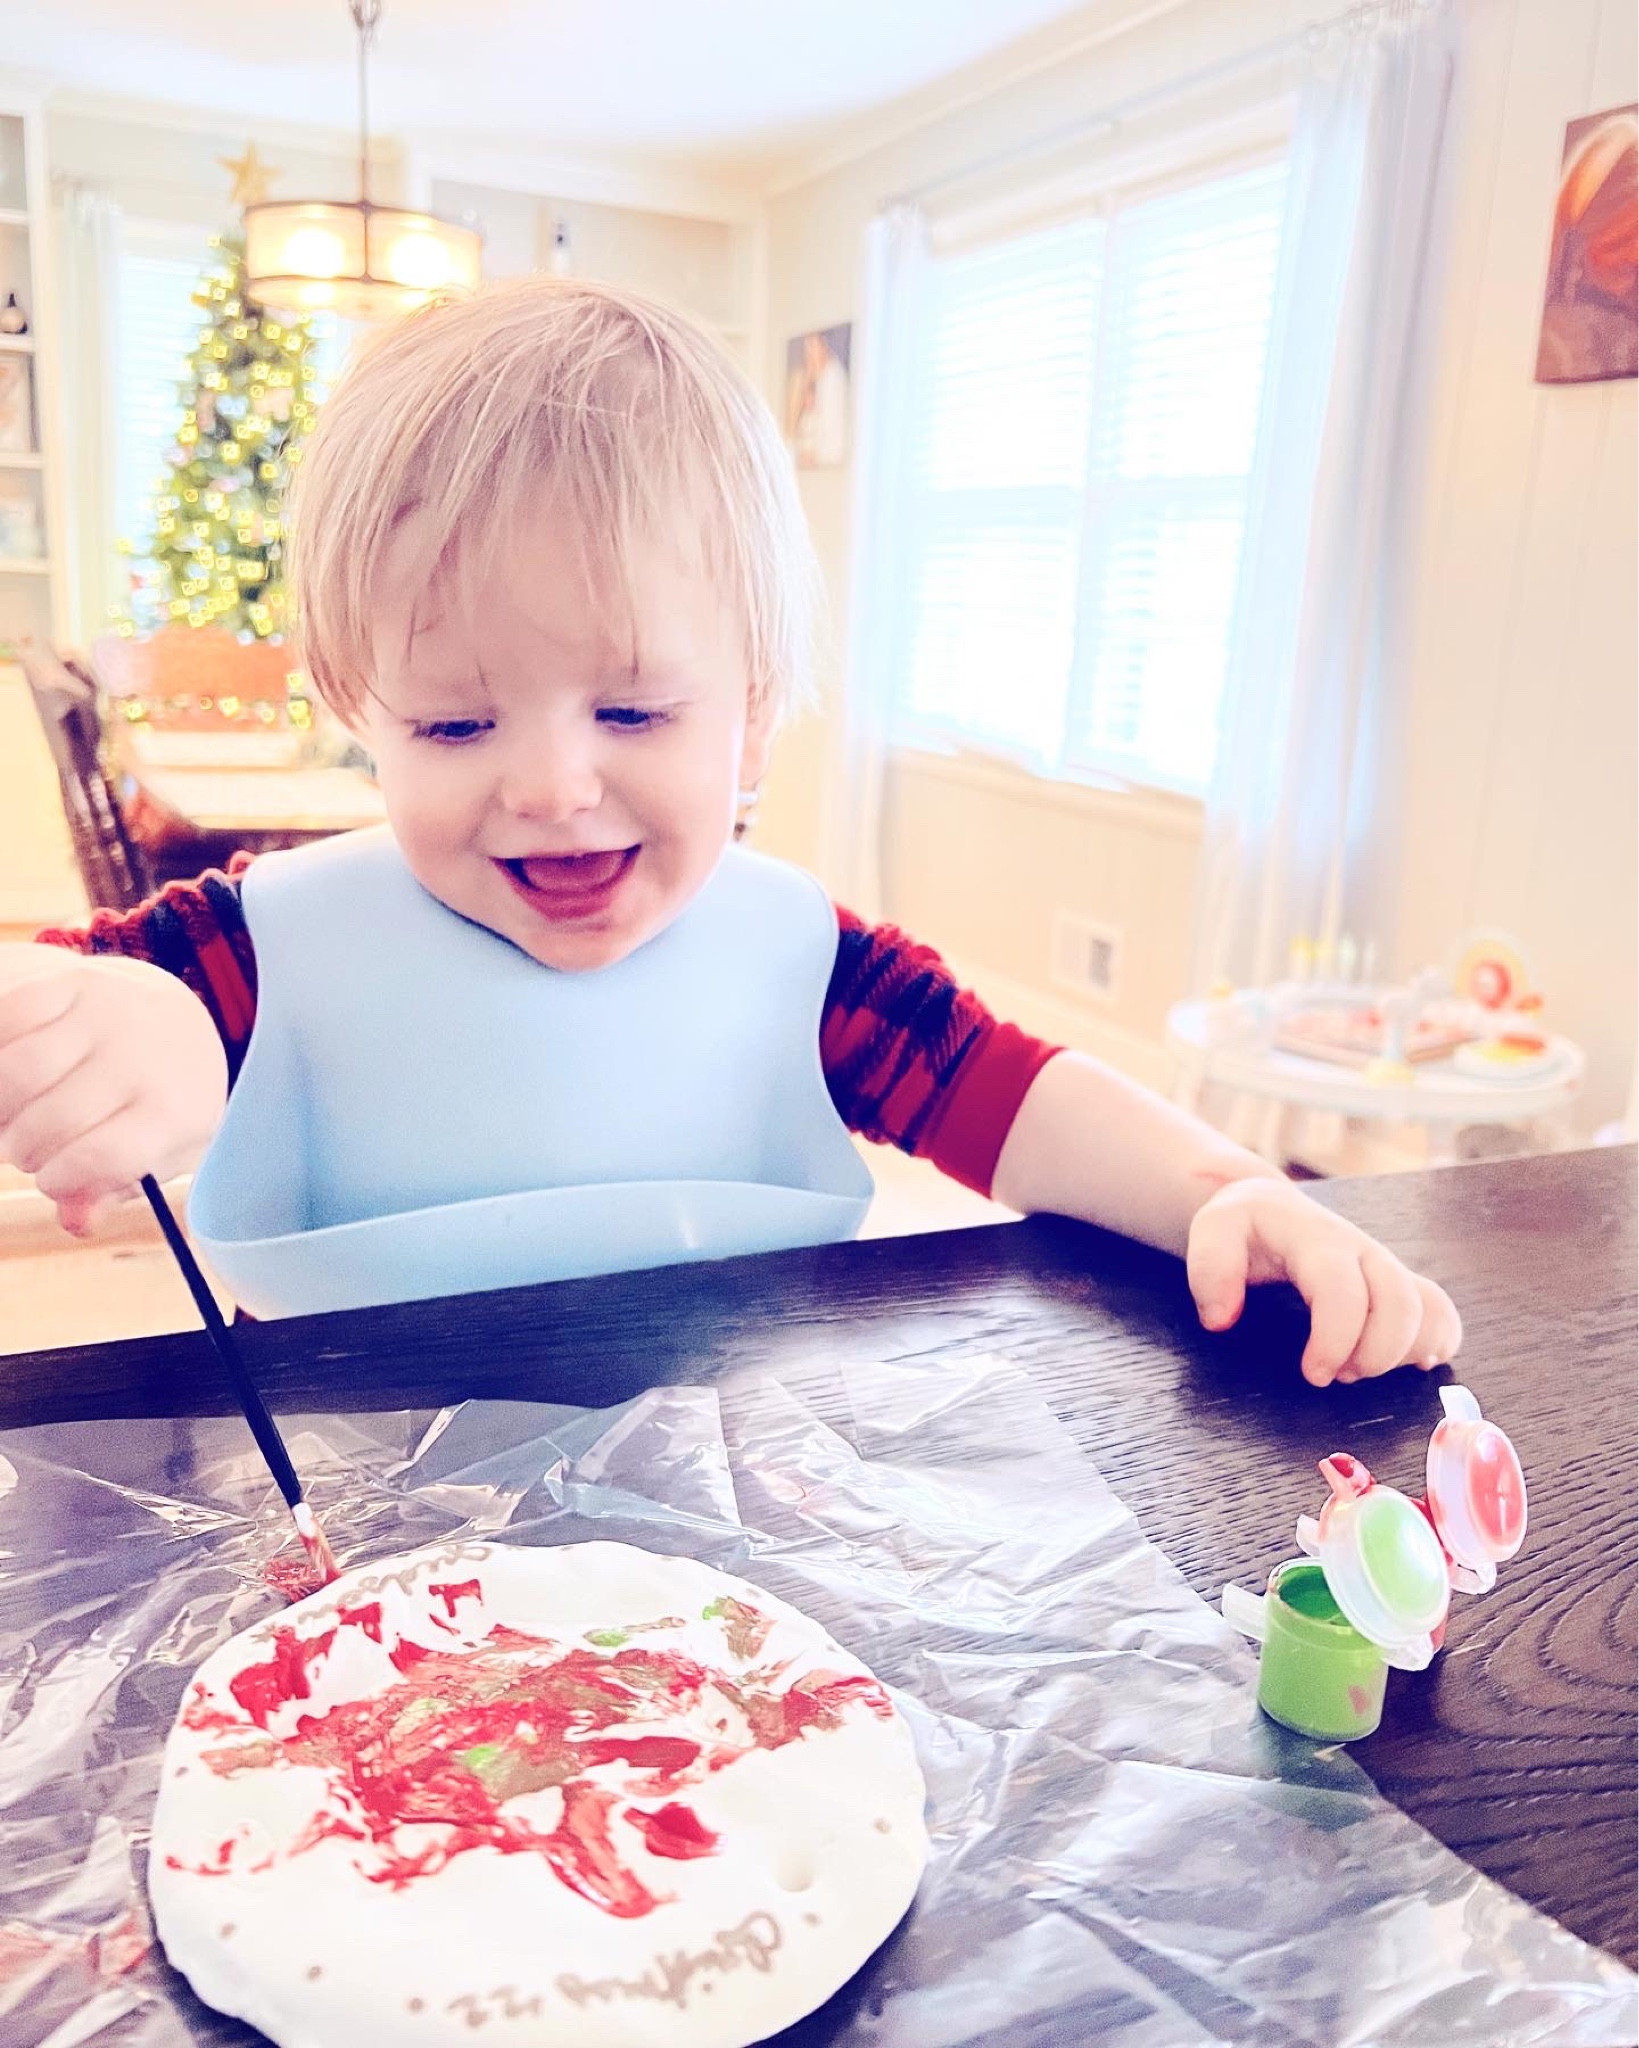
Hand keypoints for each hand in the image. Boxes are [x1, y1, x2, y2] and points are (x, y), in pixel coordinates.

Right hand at [0, 945, 227, 1235]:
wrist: (173, 1022)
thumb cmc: (158, 1103)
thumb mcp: (156, 1153)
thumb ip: (113, 1188)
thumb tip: (75, 1221)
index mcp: (175, 1107)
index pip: (104, 1157)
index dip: (61, 1180)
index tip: (51, 1181)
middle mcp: (141, 1055)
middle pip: (53, 1120)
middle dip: (25, 1149)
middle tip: (25, 1149)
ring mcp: (104, 1014)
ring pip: (18, 1072)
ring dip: (0, 1108)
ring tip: (11, 1116)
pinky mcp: (70, 983)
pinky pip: (9, 1019)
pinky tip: (7, 1075)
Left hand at [1186, 1175, 1461, 1385]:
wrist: (1268, 1204)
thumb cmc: (1243, 1224)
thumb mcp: (1213, 1231)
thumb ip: (1210, 1270)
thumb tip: (1220, 1318)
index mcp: (1316, 1238)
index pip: (1342, 1290)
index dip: (1336, 1339)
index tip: (1314, 1374)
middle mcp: (1361, 1249)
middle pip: (1400, 1302)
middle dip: (1376, 1353)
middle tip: (1338, 1376)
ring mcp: (1385, 1265)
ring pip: (1426, 1308)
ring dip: (1404, 1352)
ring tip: (1360, 1368)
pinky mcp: (1397, 1281)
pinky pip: (1439, 1308)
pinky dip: (1438, 1339)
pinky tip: (1413, 1361)